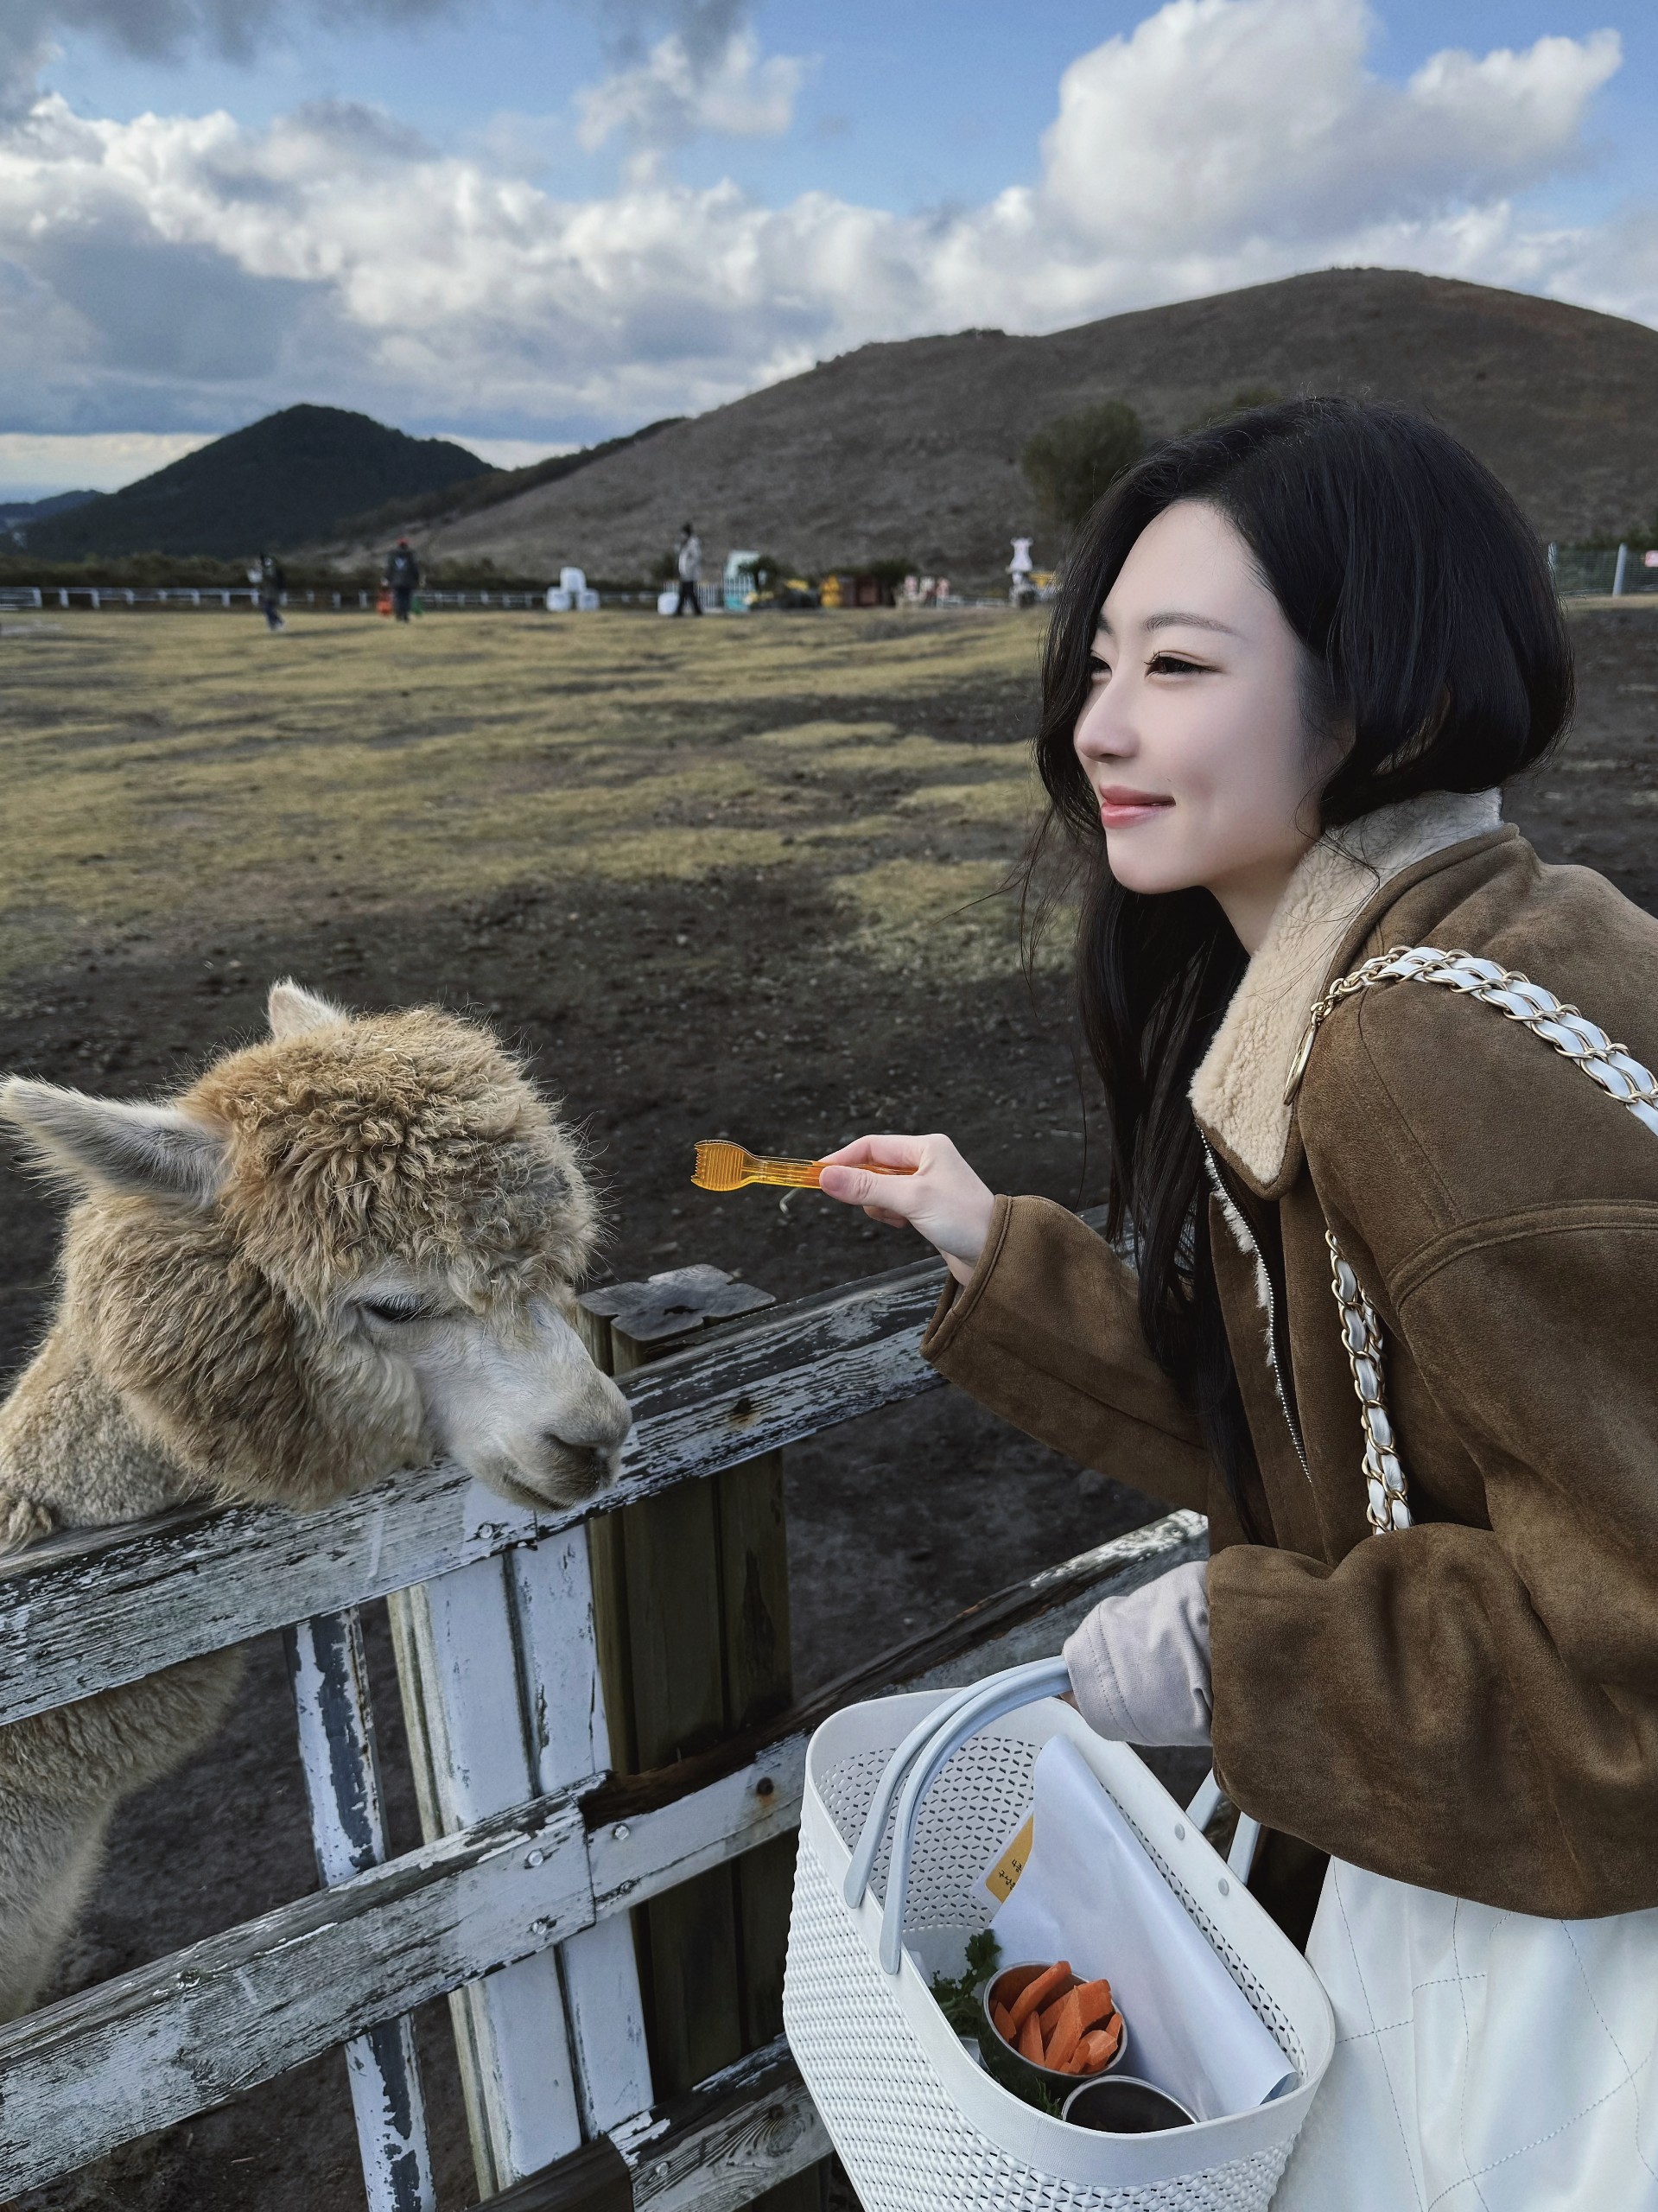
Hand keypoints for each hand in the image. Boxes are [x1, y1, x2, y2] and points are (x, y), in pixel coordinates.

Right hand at [816, 1133, 994, 1285]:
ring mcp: (926, 1184)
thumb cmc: (962, 1220)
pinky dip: (891, 1215)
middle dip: (865, 1187)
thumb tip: (824, 1177)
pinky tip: (906, 1226)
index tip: (817, 1175)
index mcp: (926, 1147)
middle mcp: (926, 1161)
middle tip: (867, 1205)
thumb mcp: (910, 1199)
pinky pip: (893, 1205)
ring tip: (899, 1219)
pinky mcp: (926, 1207)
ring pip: (882, 1189)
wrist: (996, 1255)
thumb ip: (866, 1187)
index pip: (872, 1146)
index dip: (842, 1159)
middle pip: (875, 1167)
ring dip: (880, 1205)